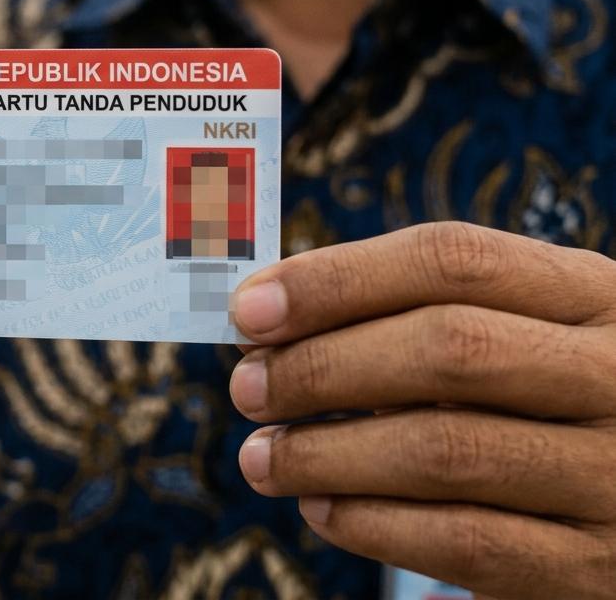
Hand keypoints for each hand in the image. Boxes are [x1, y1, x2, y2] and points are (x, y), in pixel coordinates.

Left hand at [229, 222, 615, 599]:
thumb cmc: (545, 405)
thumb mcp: (514, 336)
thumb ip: (408, 319)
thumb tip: (263, 324)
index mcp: (593, 294)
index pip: (453, 259)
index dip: (337, 279)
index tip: (248, 309)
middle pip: (449, 348)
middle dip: (324, 366)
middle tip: (247, 387)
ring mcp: (615, 474)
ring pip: (446, 450)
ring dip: (326, 453)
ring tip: (262, 457)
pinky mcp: (596, 566)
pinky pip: (465, 541)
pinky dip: (372, 524)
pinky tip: (320, 509)